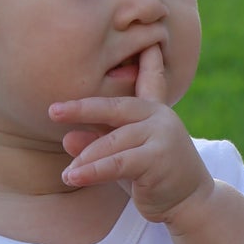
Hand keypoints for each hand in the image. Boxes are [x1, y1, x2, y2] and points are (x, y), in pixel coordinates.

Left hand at [50, 45, 214, 225]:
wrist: (190, 203)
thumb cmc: (154, 177)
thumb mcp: (123, 158)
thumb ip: (99, 145)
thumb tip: (67, 138)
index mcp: (153, 110)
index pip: (149, 79)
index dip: (148, 59)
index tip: (147, 40)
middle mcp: (159, 117)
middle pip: (114, 107)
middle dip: (82, 109)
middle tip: (53, 112)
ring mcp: (161, 135)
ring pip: (112, 142)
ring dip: (86, 158)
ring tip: (66, 173)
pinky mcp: (158, 158)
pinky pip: (117, 163)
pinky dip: (92, 171)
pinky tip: (72, 176)